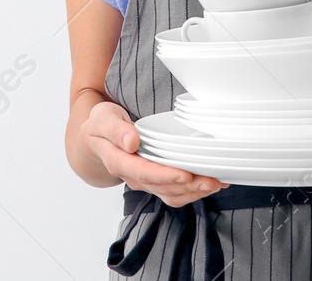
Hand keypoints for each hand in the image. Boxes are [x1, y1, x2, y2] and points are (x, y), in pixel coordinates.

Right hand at [82, 100, 228, 206]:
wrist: (96, 139)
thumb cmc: (101, 126)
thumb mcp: (102, 118)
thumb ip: (115, 129)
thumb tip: (131, 141)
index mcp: (117, 160)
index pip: (142, 172)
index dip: (164, 175)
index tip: (184, 174)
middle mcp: (132, 175)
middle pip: (162, 187)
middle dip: (188, 185)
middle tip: (211, 179)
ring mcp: (144, 181)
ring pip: (170, 193)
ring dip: (194, 191)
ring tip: (216, 183)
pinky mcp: (155, 181)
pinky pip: (174, 192)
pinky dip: (193, 191)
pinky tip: (210, 183)